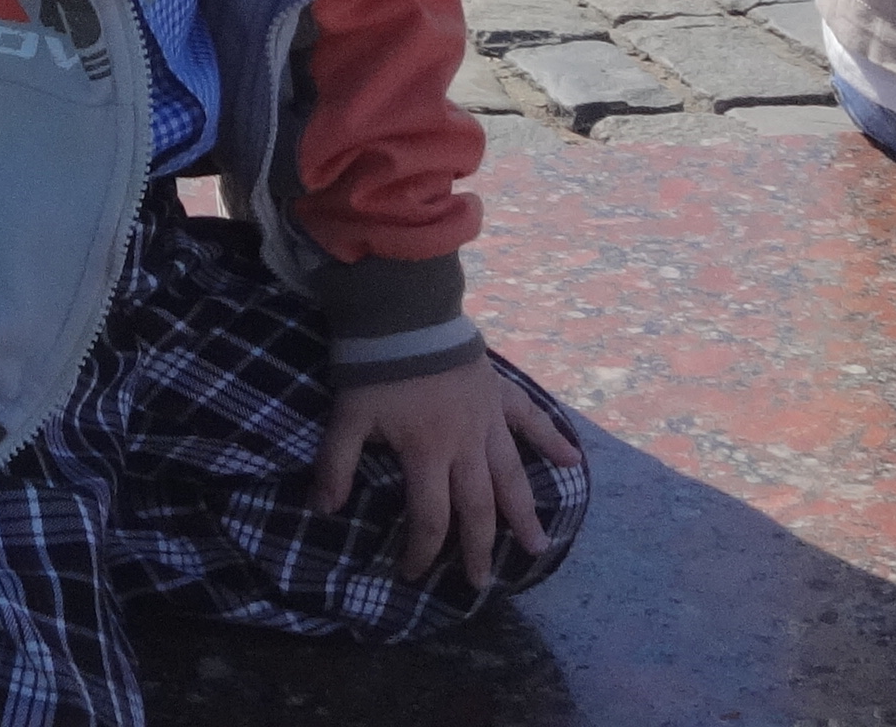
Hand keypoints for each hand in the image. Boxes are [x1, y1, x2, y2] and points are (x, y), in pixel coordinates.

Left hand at [317, 358, 576, 593]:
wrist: (406, 313)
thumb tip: (322, 510)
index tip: (412, 574)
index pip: (430, 518)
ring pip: (511, 476)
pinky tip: (573, 461)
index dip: (422, 551)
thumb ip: (335, 465)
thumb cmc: (376, 368)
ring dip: (524, 513)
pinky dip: (553, 439)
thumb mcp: (347, 418)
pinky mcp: (499, 394)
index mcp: (428, 455)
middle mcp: (466, 446)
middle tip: (483, 582)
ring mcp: (488, 421)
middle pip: (478, 508)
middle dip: (479, 549)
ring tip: (539, 546)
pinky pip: (531, 420)